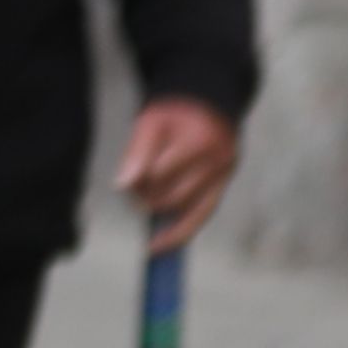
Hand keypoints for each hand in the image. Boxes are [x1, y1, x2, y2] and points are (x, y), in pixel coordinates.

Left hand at [118, 98, 240, 247]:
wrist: (207, 103)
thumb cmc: (175, 113)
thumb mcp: (150, 122)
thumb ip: (137, 153)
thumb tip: (123, 185)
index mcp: (198, 141)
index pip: (158, 175)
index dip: (137, 183)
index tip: (127, 183)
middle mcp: (217, 161)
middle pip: (172, 195)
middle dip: (147, 199)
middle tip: (134, 193)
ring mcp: (224, 175)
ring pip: (187, 210)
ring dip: (160, 213)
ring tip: (144, 209)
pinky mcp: (224, 185)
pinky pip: (202, 216)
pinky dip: (180, 232)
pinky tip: (161, 244)